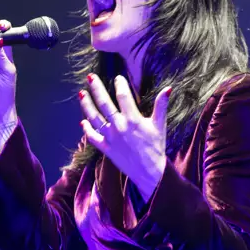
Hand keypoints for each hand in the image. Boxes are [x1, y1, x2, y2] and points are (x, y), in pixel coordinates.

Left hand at [79, 73, 172, 199]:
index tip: (117, 78)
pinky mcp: (106, 148)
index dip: (119, 85)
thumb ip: (161, 105)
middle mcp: (119, 126)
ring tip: (81, 93)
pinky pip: (92, 137)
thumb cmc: (156, 147)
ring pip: (94, 118)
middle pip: (104, 103)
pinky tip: (82, 121)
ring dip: (86, 105)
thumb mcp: (160, 125)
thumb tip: (168, 88)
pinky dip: (86, 129)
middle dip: (97, 88)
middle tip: (90, 77)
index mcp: (133, 119)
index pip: (123, 96)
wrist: (150, 172)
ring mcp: (110, 137)